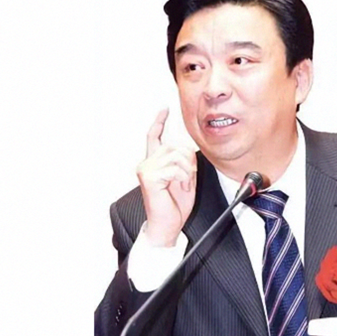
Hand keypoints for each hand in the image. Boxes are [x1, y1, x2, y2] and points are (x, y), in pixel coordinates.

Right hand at [136, 108, 196, 246]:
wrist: (167, 226)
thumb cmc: (174, 206)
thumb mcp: (184, 178)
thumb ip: (184, 162)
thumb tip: (187, 149)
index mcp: (154, 162)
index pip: (155, 136)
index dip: (159, 121)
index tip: (164, 109)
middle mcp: (147, 162)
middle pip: (177, 146)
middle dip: (189, 162)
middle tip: (186, 179)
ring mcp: (146, 168)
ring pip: (178, 155)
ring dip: (187, 171)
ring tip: (181, 184)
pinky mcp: (148, 176)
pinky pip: (176, 167)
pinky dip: (183, 178)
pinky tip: (177, 187)